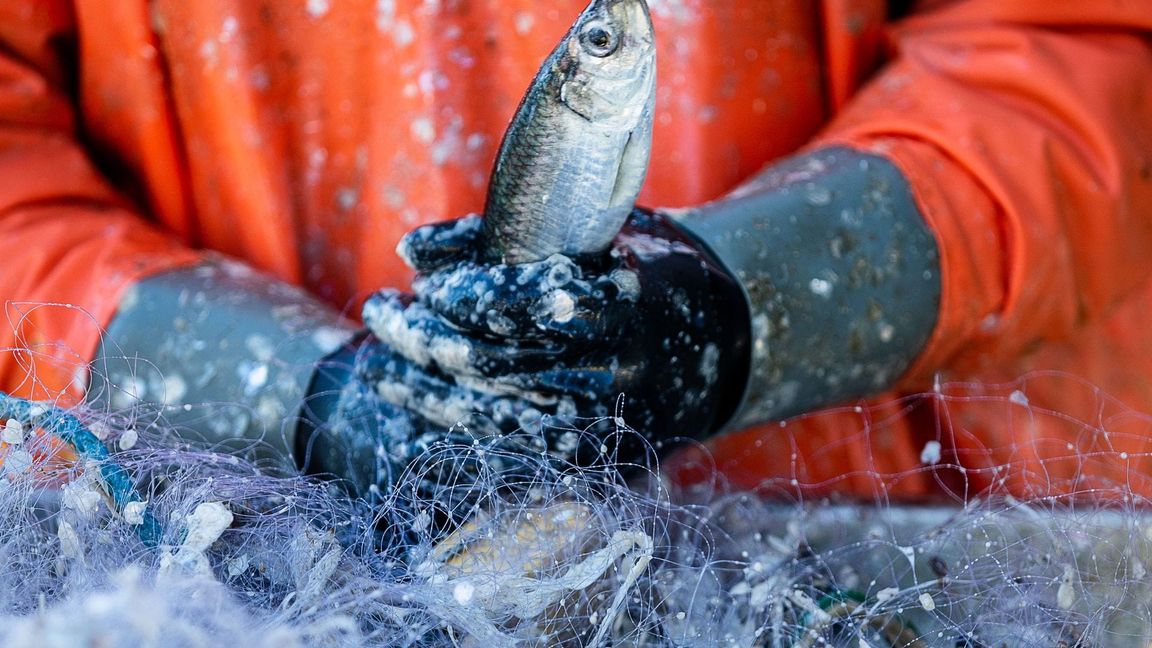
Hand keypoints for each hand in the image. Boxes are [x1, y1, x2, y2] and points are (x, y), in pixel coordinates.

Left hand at [361, 208, 750, 463]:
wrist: (727, 345)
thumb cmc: (645, 270)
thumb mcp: (594, 233)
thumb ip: (506, 236)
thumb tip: (409, 249)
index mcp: (626, 303)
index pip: (527, 303)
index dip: (466, 295)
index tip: (425, 284)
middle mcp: (620, 370)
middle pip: (497, 363)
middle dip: (424, 339)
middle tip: (380, 312)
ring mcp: (609, 423)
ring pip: (493, 414)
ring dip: (424, 389)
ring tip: (380, 362)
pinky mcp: (599, 457)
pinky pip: (511, 450)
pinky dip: (457, 428)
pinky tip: (419, 405)